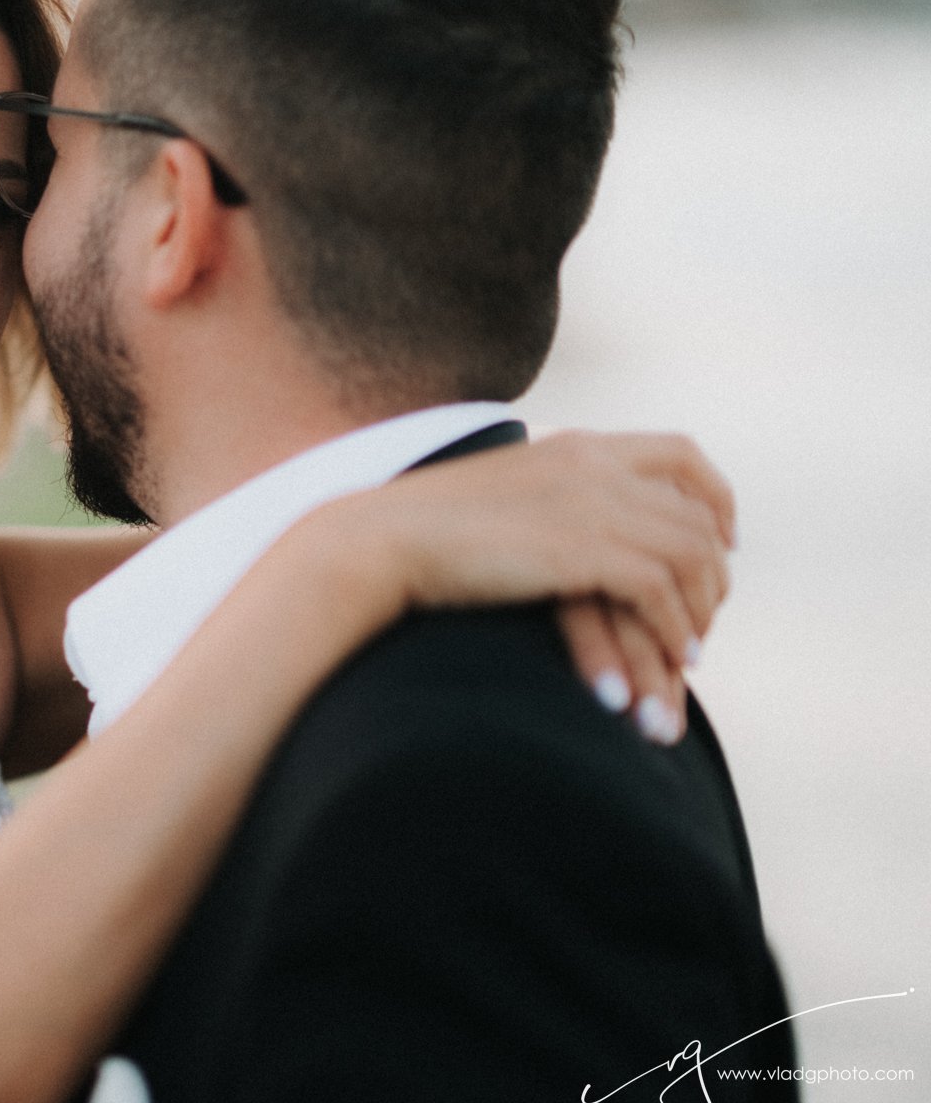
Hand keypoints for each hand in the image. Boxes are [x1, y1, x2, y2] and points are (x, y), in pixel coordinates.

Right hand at [318, 431, 734, 743]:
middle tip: (707, 613)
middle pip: (695, 513)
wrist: (380, 539)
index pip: (680, 454)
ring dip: (700, 608)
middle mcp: (593, 465)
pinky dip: (675, 626)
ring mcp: (589, 503)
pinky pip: (659, 589)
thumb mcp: (499, 497)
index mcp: (575, 446)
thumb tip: (567, 531)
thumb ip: (545, 500)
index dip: (716, 498)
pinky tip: (673, 655)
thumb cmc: (421, 531)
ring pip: (690, 553)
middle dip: (713, 570)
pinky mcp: (580, 549)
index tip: (722, 540)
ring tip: (690, 649)